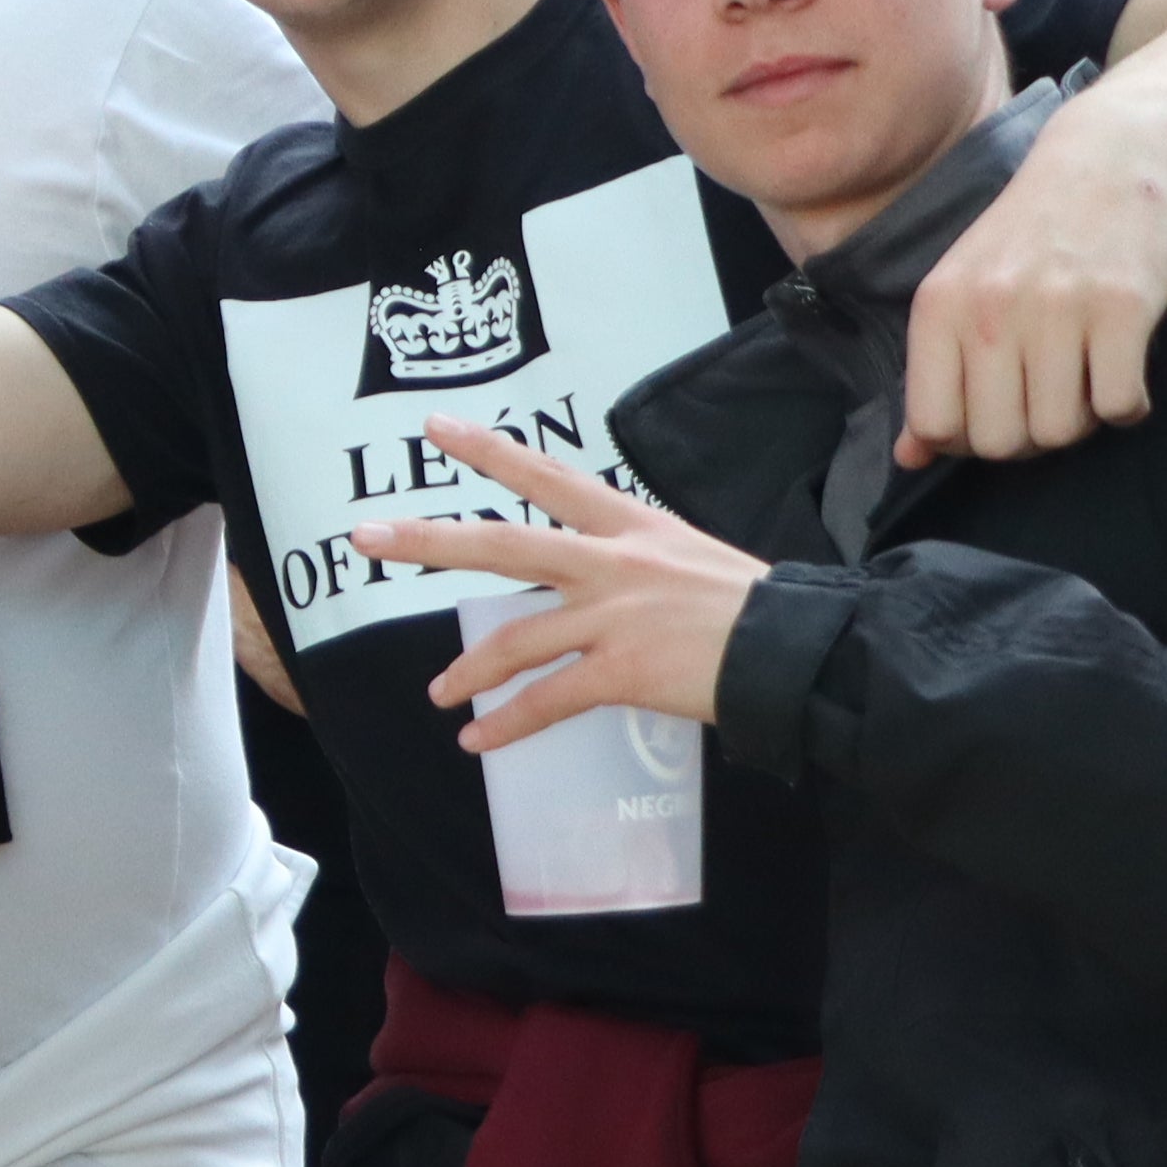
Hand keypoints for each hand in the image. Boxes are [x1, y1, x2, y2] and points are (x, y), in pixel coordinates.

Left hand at [348, 415, 765, 744]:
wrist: (799, 651)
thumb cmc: (752, 610)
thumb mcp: (689, 559)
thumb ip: (634, 564)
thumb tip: (599, 587)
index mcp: (631, 525)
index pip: (548, 478)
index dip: (490, 451)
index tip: (436, 427)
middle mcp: (613, 561)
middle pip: (503, 543)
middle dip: (429, 543)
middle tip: (367, 535)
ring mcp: (614, 616)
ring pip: (515, 638)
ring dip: (468, 670)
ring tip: (440, 694)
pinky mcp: (622, 670)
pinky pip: (547, 700)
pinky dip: (506, 723)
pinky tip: (478, 740)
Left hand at [900, 80, 1166, 465]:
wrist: (1110, 151)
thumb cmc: (1032, 233)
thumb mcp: (963, 290)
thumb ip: (934, 373)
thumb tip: (908, 460)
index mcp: (938, 307)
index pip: (934, 426)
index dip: (969, 437)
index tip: (997, 406)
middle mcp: (990, 308)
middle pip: (1000, 442)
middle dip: (1029, 436)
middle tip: (1049, 394)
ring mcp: (1058, 306)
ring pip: (1061, 431)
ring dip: (1081, 420)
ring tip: (1086, 374)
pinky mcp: (1125, 306)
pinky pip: (1120, 405)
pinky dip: (1127, 405)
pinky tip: (1123, 367)